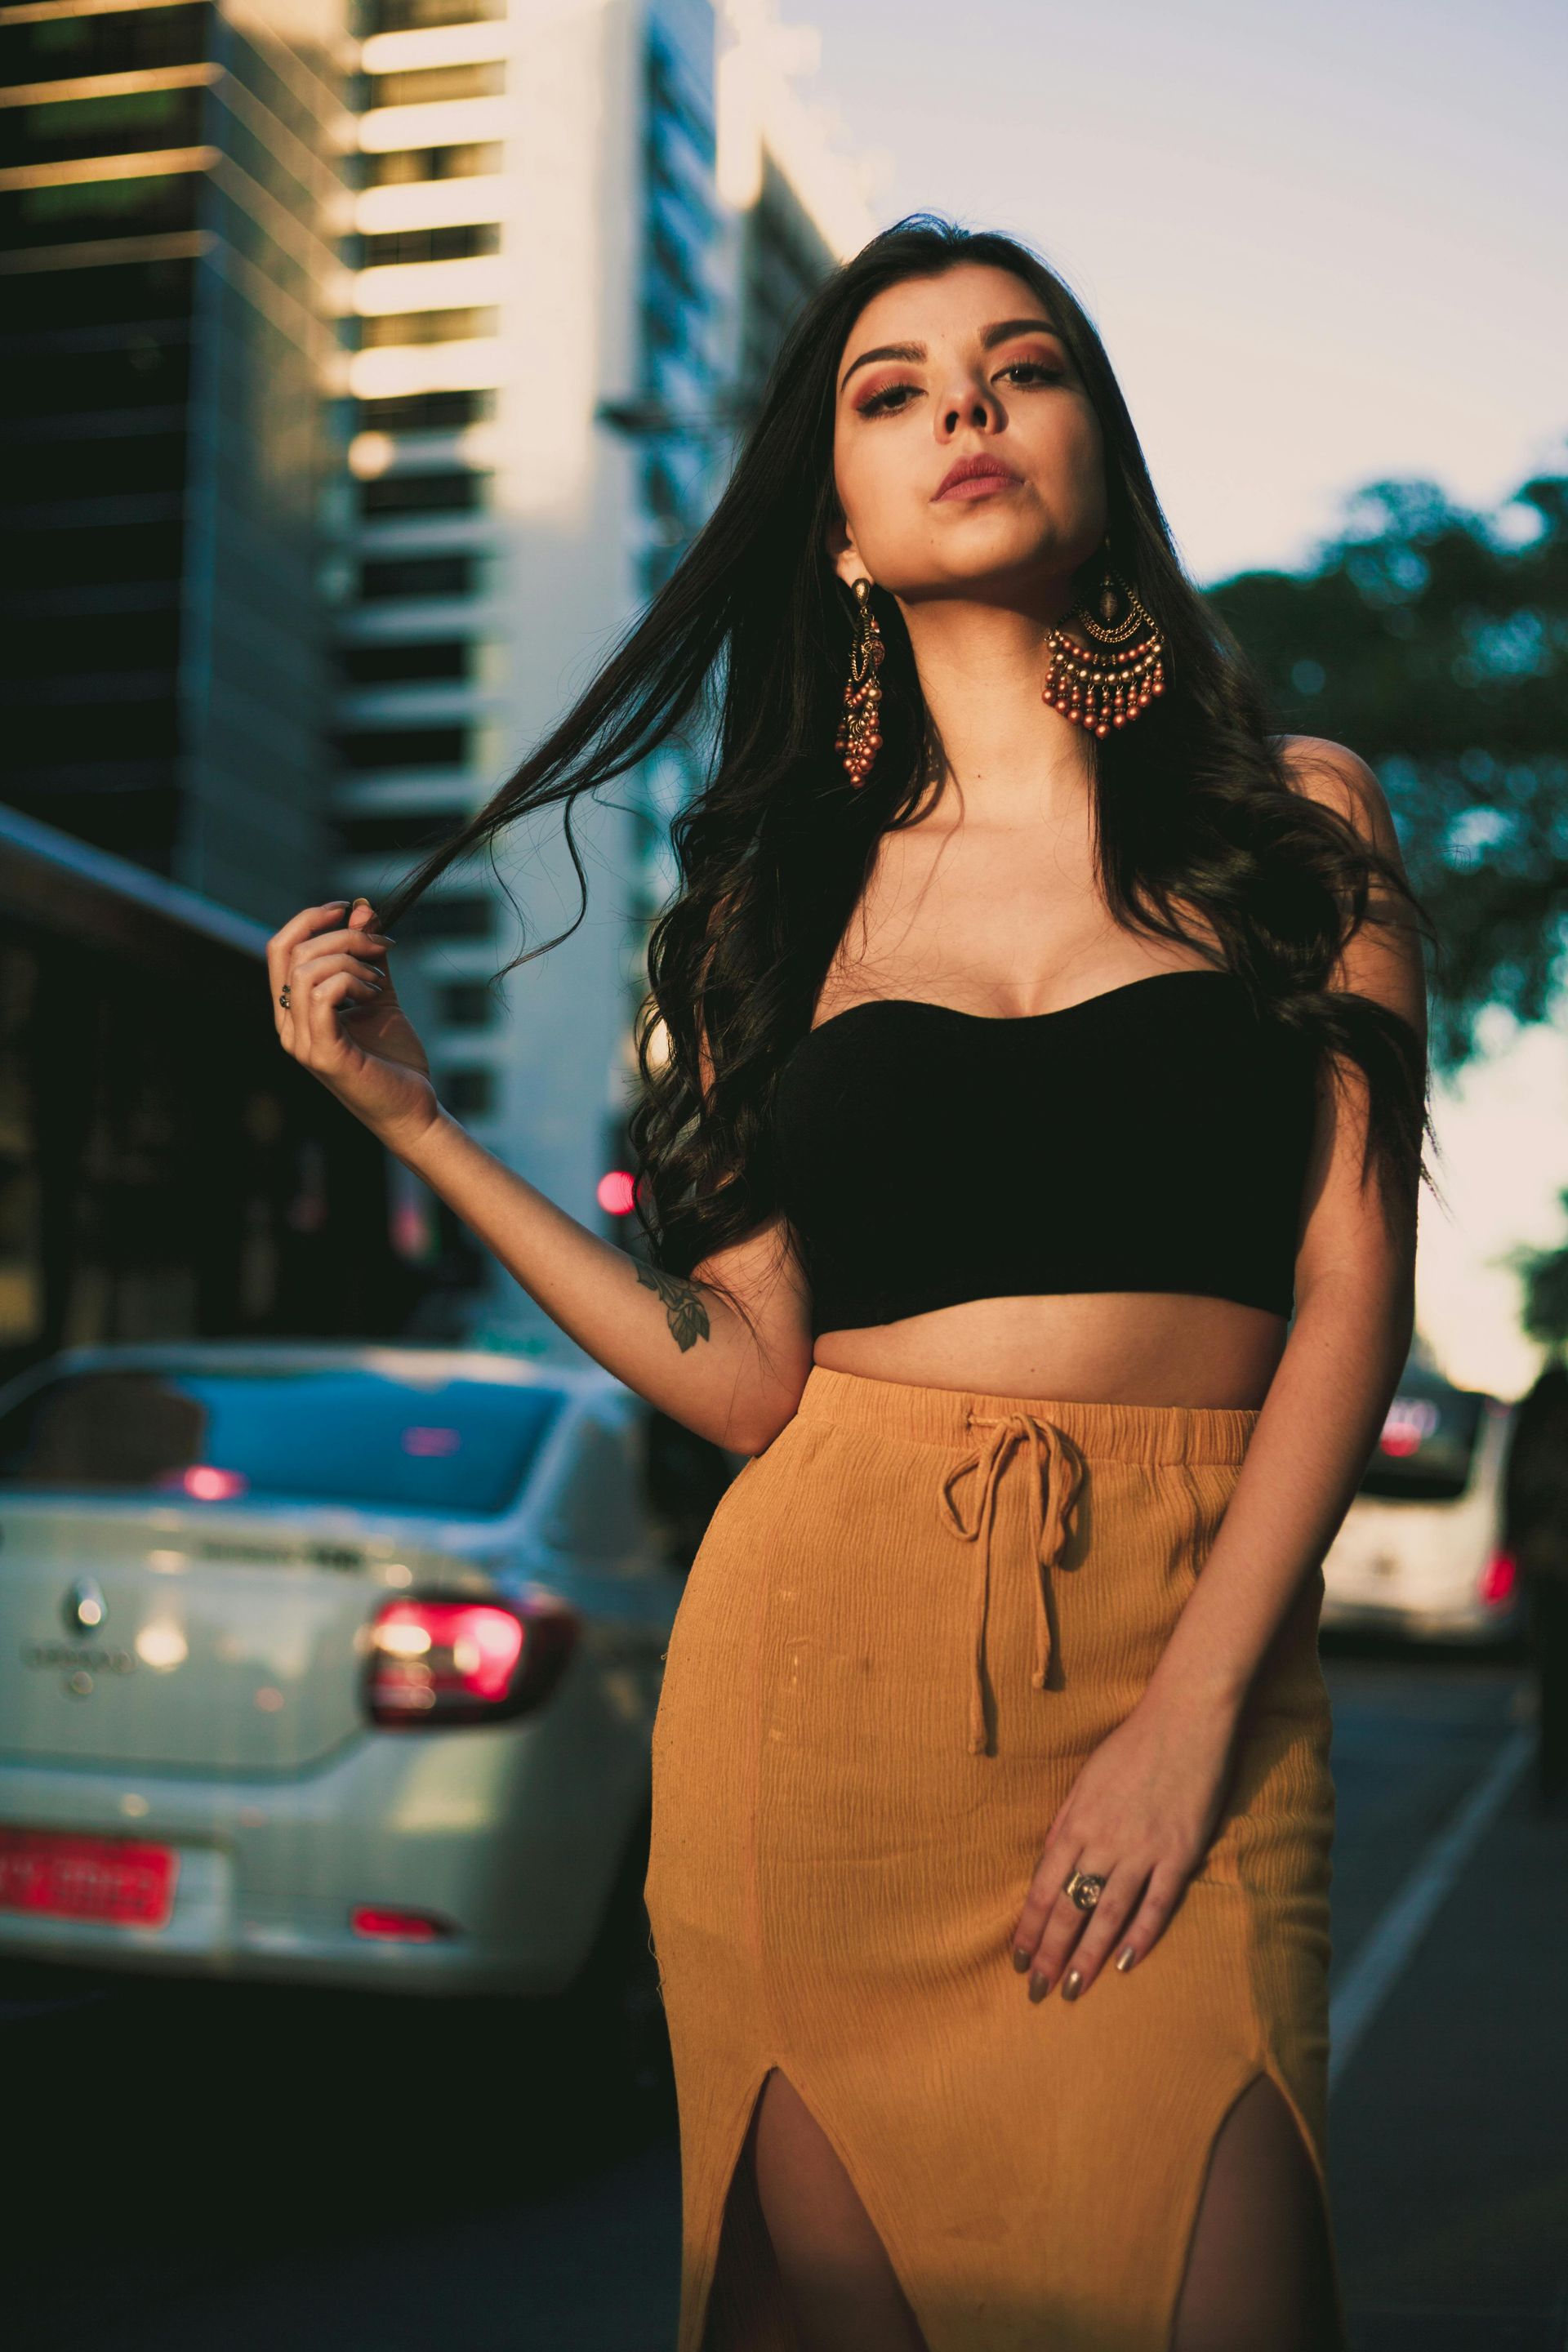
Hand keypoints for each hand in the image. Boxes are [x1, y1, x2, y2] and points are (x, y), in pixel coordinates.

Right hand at [268, 897, 439, 1148]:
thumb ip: (368, 955)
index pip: (280, 949)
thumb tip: (362, 910)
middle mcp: (289, 1027)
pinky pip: (322, 996)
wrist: (413, 1109)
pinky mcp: (324, 1055)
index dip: (310, 919)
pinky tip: (375, 996)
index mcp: (294, 1012)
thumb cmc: (394, 1058)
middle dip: (342, 937)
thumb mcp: (379, 993)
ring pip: (306, 971)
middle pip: (293, 953)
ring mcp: (303, 1043)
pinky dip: (351, 982)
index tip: (348, 909)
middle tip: (382, 946)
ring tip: (380, 982)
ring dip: (350, 961)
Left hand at [1009, 1685, 1241, 2003]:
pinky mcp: (1179, 1852)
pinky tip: (1125, 1962)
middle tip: (1037, 1991)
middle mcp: (1104, 1840)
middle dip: (1050, 1952)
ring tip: (1073, 1988)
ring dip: (1088, 1954)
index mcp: (1075, 1822)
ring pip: (1108, 1913)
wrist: (1183, 1720)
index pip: (1043, 1887)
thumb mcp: (1084, 1782)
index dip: (1029, 1928)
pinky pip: (1157, 1902)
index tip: (1017, 1960)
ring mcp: (1143, 1849)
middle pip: (1070, 1907)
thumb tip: (1048, 1863)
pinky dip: (1141, 1934)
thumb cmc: (1129, 1748)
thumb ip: (1066, 1824)